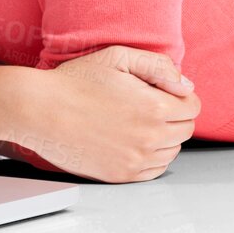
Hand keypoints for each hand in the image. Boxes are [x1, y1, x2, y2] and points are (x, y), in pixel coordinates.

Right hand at [22, 46, 200, 182]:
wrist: (40, 110)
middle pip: (186, 130)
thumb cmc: (75, 81)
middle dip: (175, 116)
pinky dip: (152, 157)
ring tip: (138, 123)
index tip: (164, 92)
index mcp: (153, 107)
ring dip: (164, 138)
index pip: (193, 107)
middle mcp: (149, 138)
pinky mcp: (120, 175)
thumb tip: (185, 85)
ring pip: (172, 152)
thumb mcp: (118, 57)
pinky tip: (133, 141)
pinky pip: (154, 170)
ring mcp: (135, 160)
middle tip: (150, 106)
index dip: (181, 96)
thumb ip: (158, 66)